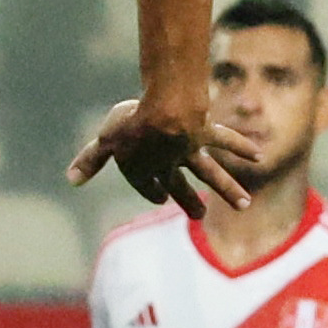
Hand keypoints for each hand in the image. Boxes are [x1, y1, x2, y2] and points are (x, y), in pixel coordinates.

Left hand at [67, 92, 258, 210]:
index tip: (159, 197)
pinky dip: (241, 146)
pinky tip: (257, 155)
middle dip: (188, 200)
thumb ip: (91, 160)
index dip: (152, 190)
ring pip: (211, 172)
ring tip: (245, 205)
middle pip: (180, 185)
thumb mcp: (107, 141)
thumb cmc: (133, 124)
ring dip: (228, 188)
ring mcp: (191, 150)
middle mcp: (171, 164)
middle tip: (199, 216)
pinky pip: (226, 139)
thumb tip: (70, 181)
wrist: (168, 111)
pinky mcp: (207, 133)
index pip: (148, 184)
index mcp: (146, 168)